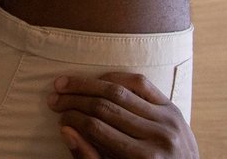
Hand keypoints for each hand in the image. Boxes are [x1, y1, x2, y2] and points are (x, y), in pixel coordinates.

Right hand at [51, 72, 198, 158]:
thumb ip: (90, 157)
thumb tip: (65, 130)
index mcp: (144, 158)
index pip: (97, 128)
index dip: (72, 119)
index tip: (58, 117)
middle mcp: (158, 136)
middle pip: (105, 107)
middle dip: (74, 100)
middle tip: (54, 98)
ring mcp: (168, 119)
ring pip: (118, 91)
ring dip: (87, 84)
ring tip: (66, 84)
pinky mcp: (172, 107)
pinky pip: (140, 82)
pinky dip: (116, 77)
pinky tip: (97, 79)